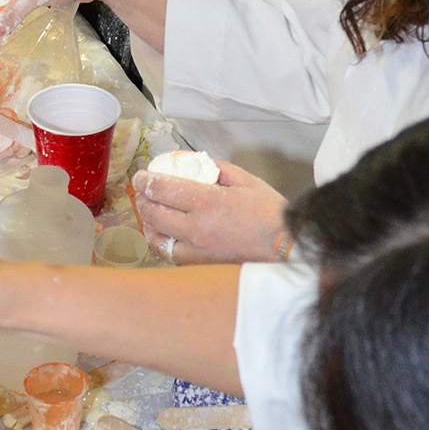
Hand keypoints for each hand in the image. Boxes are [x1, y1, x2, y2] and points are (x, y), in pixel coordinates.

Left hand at [131, 161, 286, 264]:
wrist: (287, 249)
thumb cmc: (269, 214)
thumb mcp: (247, 181)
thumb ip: (219, 170)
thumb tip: (197, 164)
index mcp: (207, 202)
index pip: (163, 188)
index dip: (146, 180)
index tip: (141, 175)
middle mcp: (196, 228)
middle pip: (153, 212)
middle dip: (142, 197)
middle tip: (142, 190)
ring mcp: (195, 251)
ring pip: (156, 236)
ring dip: (147, 221)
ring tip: (148, 210)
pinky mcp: (199, 266)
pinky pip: (169, 254)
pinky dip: (160, 241)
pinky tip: (162, 233)